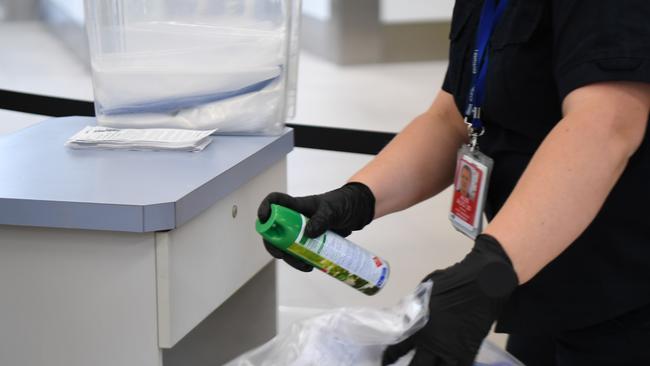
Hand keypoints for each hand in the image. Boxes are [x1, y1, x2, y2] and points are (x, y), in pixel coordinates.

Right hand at [257, 182, 375, 271]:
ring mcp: (302, 231)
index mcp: (297, 206)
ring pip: (286, 245)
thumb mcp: (333, 210)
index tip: (264, 219)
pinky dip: (302, 261)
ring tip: (303, 266)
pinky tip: (310, 266)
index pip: (275, 202)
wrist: (357, 211)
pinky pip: (300, 253)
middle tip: (280, 255)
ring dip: (290, 258)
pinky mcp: (311, 241)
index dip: (265, 208)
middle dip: (274, 244)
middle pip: (275, 230)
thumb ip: (321, 220)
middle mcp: (296, 218)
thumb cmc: (343, 204)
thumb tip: (308, 234)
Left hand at [382, 235, 517, 365]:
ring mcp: (452, 349)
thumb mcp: (425, 291)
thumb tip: (407, 317)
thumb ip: (415, 307)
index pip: (399, 347)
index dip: (390, 357)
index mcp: (419, 324)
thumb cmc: (453, 282)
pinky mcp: (469, 351)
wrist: (482, 283)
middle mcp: (433, 341)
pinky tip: (446, 365)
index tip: (385, 362)